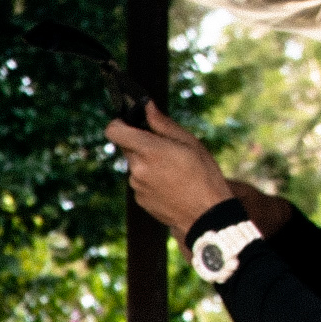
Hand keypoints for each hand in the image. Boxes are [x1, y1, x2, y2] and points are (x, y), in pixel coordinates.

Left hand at [111, 109, 232, 239]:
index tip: (128, 122)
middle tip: (165, 149)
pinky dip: (150, 179)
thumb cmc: (204, 175)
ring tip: (174, 171)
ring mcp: (136, 186)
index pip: (114, 131)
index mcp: (148, 150)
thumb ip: (163, 124)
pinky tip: (171, 184)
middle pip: (127, 147)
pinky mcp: (139, 199)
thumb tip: (147, 107)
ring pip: (135, 165)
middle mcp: (137, 168)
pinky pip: (140, 182)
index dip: (118, 124)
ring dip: (147, 163)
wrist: (206, 215)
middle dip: (141, 144)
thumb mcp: (189, 143)